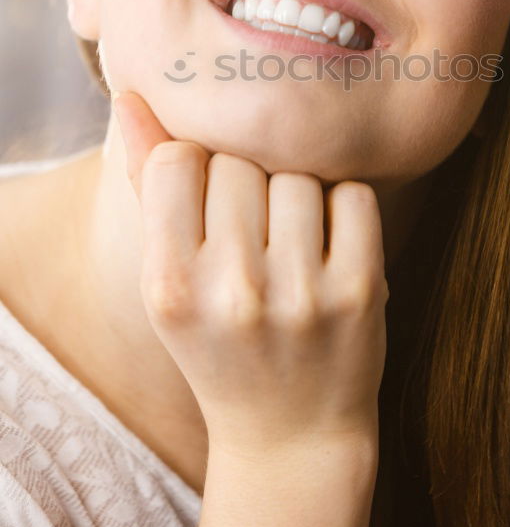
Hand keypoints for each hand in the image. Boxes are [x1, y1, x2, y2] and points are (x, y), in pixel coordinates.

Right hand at [112, 91, 388, 455]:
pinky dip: (345, 208)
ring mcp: (300, 294)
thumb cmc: (219, 340)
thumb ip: (149, 183)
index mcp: (168, 285)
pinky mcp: (360, 291)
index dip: (196, 169)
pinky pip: (354, 193)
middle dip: (248, 182)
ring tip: (291, 243)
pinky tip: (331, 247)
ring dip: (298, 193)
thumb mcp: (169, 278)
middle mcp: (231, 292)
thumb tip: (132, 93)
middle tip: (253, 233)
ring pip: (298, 172)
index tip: (208, 203)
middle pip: (240, 160)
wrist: (290, 433)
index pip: (178, 158)